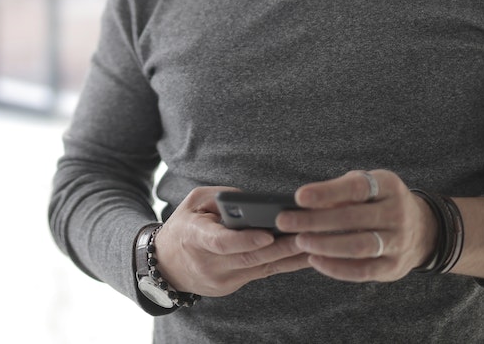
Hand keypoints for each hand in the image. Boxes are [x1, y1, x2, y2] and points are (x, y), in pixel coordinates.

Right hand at [152, 187, 311, 296]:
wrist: (167, 264)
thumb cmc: (185, 225)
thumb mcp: (194, 202)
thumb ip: (221, 197)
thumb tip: (253, 201)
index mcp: (194, 237)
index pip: (221, 243)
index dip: (244, 240)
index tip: (267, 235)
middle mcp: (209, 263)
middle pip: (249, 258)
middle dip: (280, 248)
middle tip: (306, 236)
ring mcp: (221, 279)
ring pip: (261, 268)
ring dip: (289, 257)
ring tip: (315, 244)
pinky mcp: (232, 286)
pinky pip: (263, 274)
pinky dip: (285, 264)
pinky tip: (306, 255)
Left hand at [275, 169, 435, 282]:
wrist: (423, 230)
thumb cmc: (380, 202)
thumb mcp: (368, 186)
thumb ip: (341, 191)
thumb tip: (303, 202)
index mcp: (389, 187)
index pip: (357, 188)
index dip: (327, 192)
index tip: (299, 196)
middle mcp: (398, 214)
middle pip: (353, 218)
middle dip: (315, 220)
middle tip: (285, 221)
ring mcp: (398, 242)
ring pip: (358, 246)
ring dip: (324, 245)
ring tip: (299, 241)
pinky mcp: (393, 267)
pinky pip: (362, 271)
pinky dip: (336, 267)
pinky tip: (315, 260)